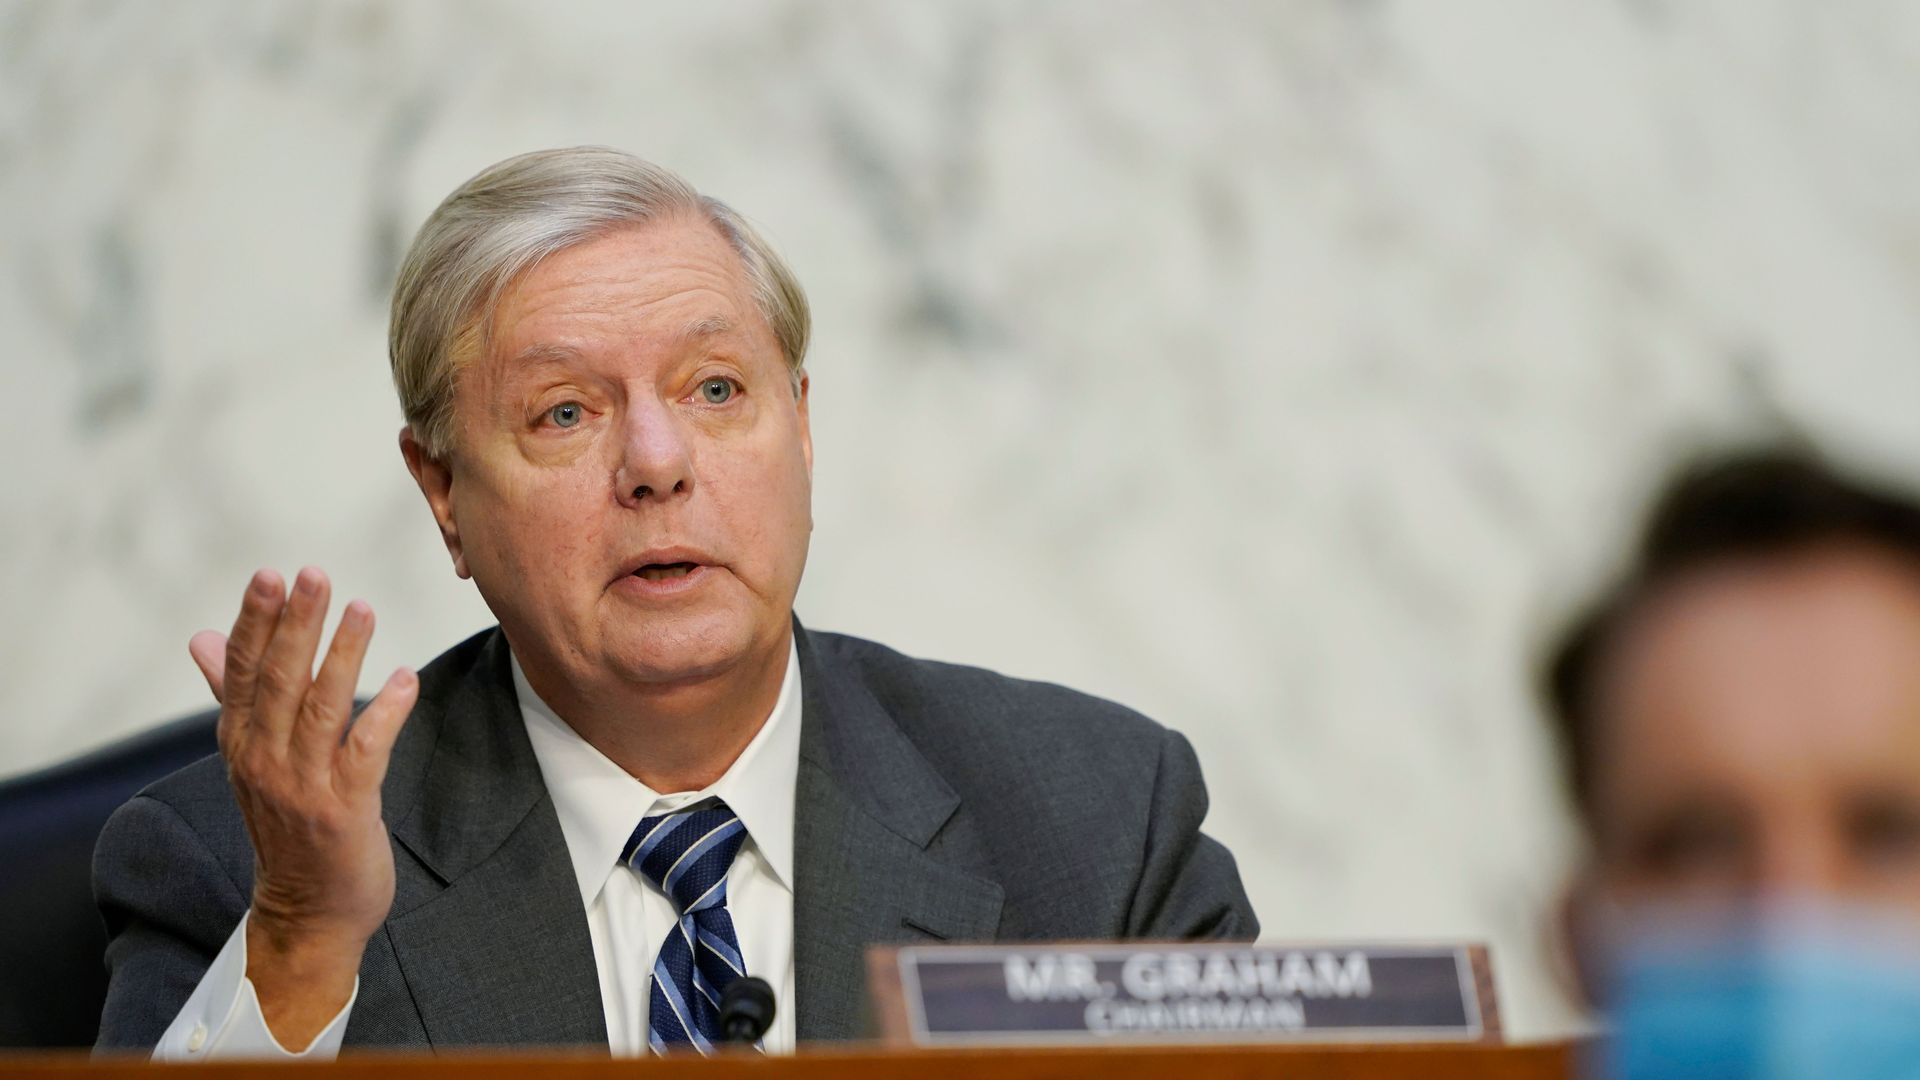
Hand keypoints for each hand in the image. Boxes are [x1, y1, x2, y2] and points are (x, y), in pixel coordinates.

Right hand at [188, 567, 416, 1050]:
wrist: (308, 912)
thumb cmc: (287, 824)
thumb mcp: (251, 758)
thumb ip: (232, 695)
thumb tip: (202, 638)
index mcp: (242, 743)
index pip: (244, 672)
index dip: (256, 622)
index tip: (270, 575)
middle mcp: (264, 761)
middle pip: (279, 681)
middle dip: (296, 625)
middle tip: (313, 574)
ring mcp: (303, 786)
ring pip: (320, 708)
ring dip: (342, 655)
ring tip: (362, 608)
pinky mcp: (344, 809)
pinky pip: (365, 751)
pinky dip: (384, 712)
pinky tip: (404, 678)